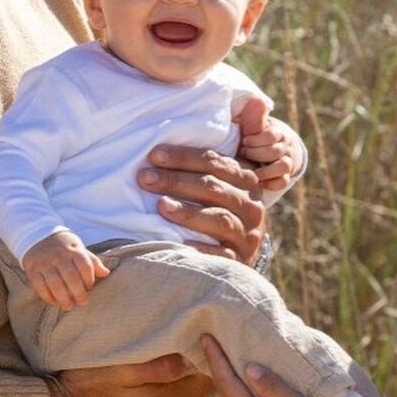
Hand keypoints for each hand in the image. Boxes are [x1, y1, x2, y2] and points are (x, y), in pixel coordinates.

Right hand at [22, 231, 109, 310]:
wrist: (38, 236)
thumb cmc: (64, 247)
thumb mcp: (79, 248)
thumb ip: (92, 261)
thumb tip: (106, 273)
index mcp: (73, 249)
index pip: (85, 266)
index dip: (89, 279)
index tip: (90, 287)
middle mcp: (59, 255)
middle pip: (71, 277)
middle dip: (78, 293)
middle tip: (82, 302)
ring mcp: (45, 262)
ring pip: (55, 284)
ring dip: (63, 298)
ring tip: (68, 306)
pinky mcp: (32, 270)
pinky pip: (39, 286)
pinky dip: (47, 296)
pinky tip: (54, 301)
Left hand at [138, 145, 265, 264]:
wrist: (240, 253)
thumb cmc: (219, 209)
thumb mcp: (222, 183)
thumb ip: (207, 163)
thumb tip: (179, 136)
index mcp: (246, 180)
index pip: (214, 162)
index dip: (183, 157)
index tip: (154, 155)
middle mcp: (251, 205)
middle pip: (213, 188)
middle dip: (176, 181)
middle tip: (145, 178)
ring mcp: (247, 234)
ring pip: (219, 219)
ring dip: (188, 211)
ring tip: (160, 205)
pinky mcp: (239, 260)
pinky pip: (220, 254)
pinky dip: (200, 248)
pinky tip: (179, 242)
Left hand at [239, 114, 301, 192]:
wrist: (262, 152)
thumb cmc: (254, 136)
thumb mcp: (254, 126)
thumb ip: (255, 116)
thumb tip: (258, 100)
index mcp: (278, 133)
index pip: (272, 135)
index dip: (256, 140)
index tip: (244, 140)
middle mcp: (285, 147)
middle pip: (275, 151)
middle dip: (256, 153)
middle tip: (244, 153)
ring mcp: (286, 163)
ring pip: (283, 167)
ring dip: (265, 170)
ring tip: (251, 170)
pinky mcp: (283, 177)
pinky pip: (282, 182)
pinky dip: (271, 183)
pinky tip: (259, 180)